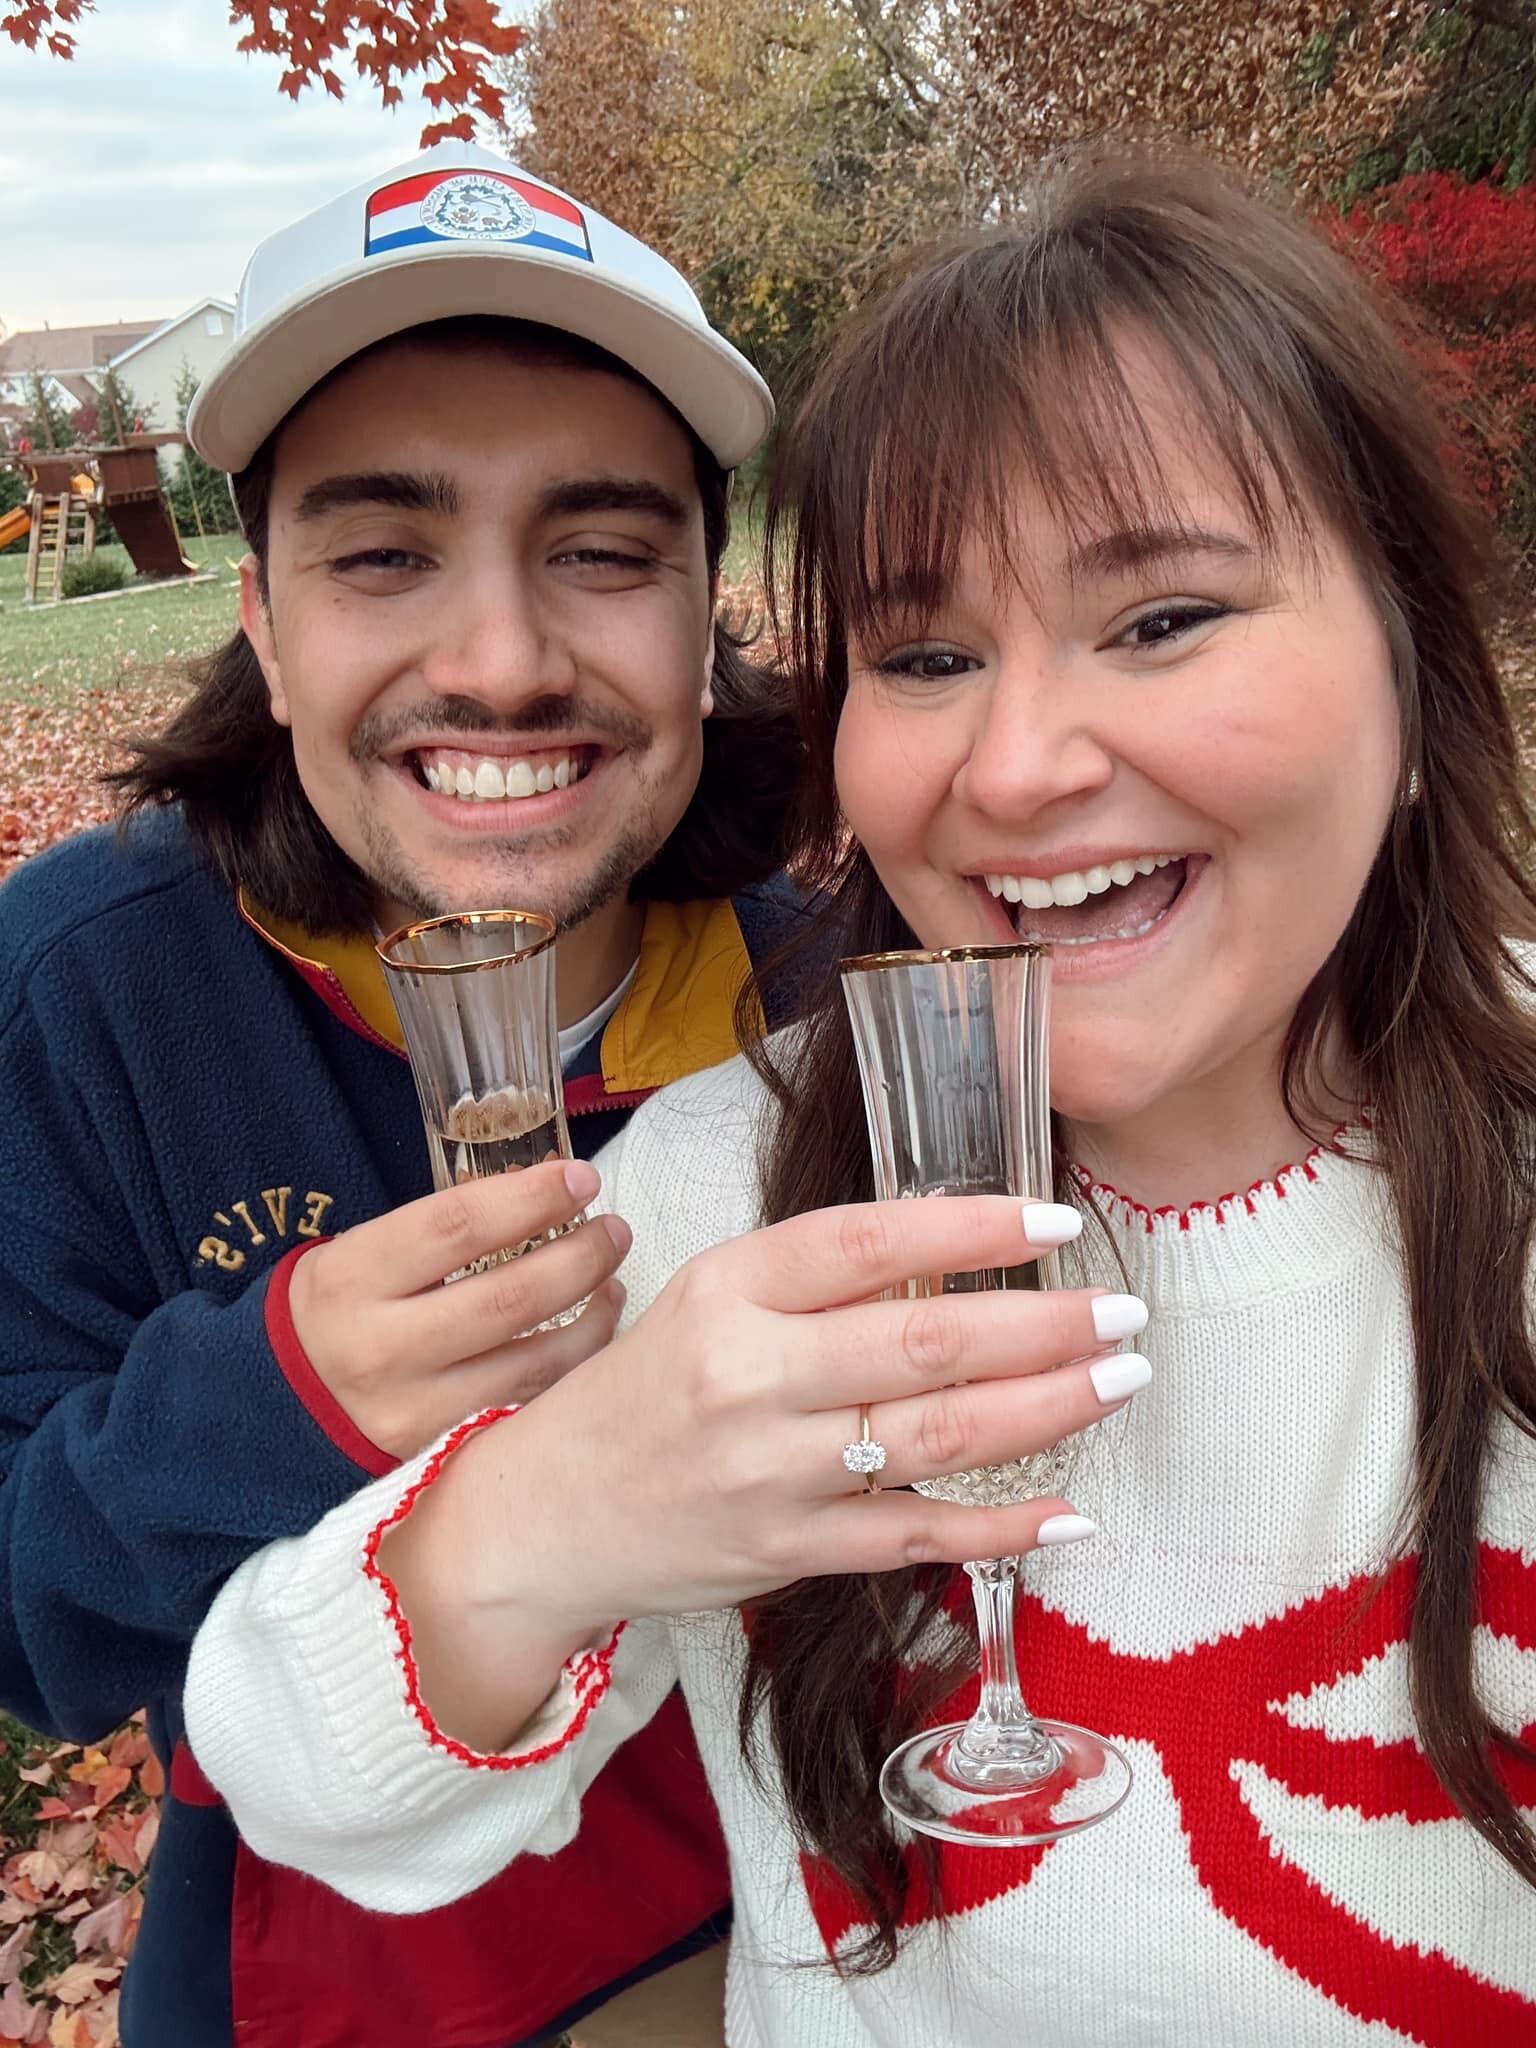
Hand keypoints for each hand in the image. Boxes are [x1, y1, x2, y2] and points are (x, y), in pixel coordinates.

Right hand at [287, 1159, 628, 1458]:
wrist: (285, 1407)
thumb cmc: (348, 1308)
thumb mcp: (365, 1255)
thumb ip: (444, 1229)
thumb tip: (549, 1191)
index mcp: (352, 1277)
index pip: (457, 1225)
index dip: (531, 1197)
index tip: (582, 1177)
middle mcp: (380, 1347)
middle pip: (508, 1298)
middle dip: (580, 1257)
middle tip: (614, 1230)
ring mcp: (413, 1410)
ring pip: (532, 1363)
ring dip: (592, 1318)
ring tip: (612, 1281)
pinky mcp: (441, 1454)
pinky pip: (528, 1407)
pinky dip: (573, 1369)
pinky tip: (590, 1336)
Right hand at [449, 1195, 1145, 1637]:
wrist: (540, 1517)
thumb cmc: (642, 1393)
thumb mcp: (705, 1301)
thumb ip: (815, 1281)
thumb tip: (957, 1257)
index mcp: (726, 1288)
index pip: (866, 1241)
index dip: (971, 1228)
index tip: (1056, 1223)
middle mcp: (748, 1376)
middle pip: (922, 1343)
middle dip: (1043, 1326)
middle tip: (1126, 1312)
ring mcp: (770, 1473)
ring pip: (935, 1437)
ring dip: (1045, 1410)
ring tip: (1120, 1380)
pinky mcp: (786, 1554)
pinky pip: (913, 1539)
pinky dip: (1000, 1530)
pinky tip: (1070, 1513)